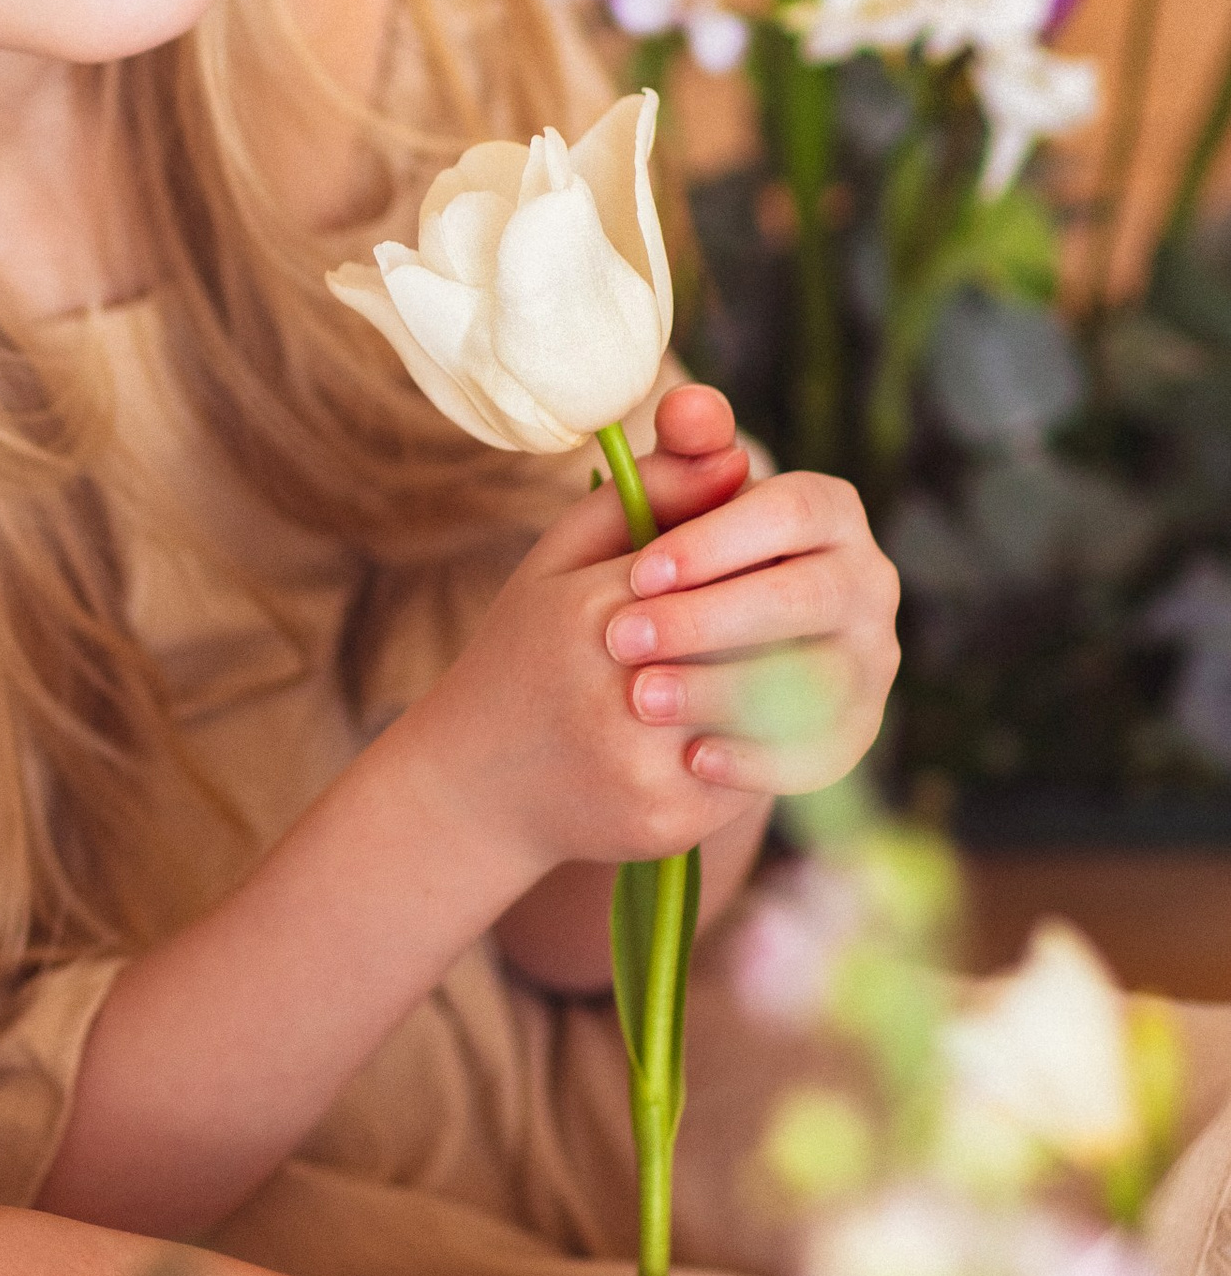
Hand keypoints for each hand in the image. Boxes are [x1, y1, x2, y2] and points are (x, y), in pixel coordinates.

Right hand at [396, 385, 773, 880]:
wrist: (476, 784)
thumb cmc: (529, 652)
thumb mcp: (562, 557)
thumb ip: (647, 494)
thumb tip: (737, 453)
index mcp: (591, 612)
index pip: (719, 569)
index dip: (748, 560)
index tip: (758, 555)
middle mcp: (617, 694)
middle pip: (757, 639)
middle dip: (779, 620)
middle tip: (798, 604)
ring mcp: (646, 767)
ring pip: (771, 709)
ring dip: (789, 679)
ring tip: (791, 657)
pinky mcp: (671, 822)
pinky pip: (758, 771)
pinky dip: (772, 741)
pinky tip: (761, 721)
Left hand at [602, 418, 899, 801]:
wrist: (671, 675)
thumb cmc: (659, 578)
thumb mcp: (649, 519)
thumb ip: (672, 460)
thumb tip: (692, 410)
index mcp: (825, 513)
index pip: (791, 511)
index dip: (718, 540)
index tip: (639, 571)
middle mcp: (867, 581)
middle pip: (806, 596)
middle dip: (708, 619)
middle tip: (619, 640)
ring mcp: (870, 661)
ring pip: (814, 680)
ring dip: (725, 691)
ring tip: (640, 700)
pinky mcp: (855, 732)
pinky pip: (818, 753)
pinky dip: (756, 760)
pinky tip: (691, 759)